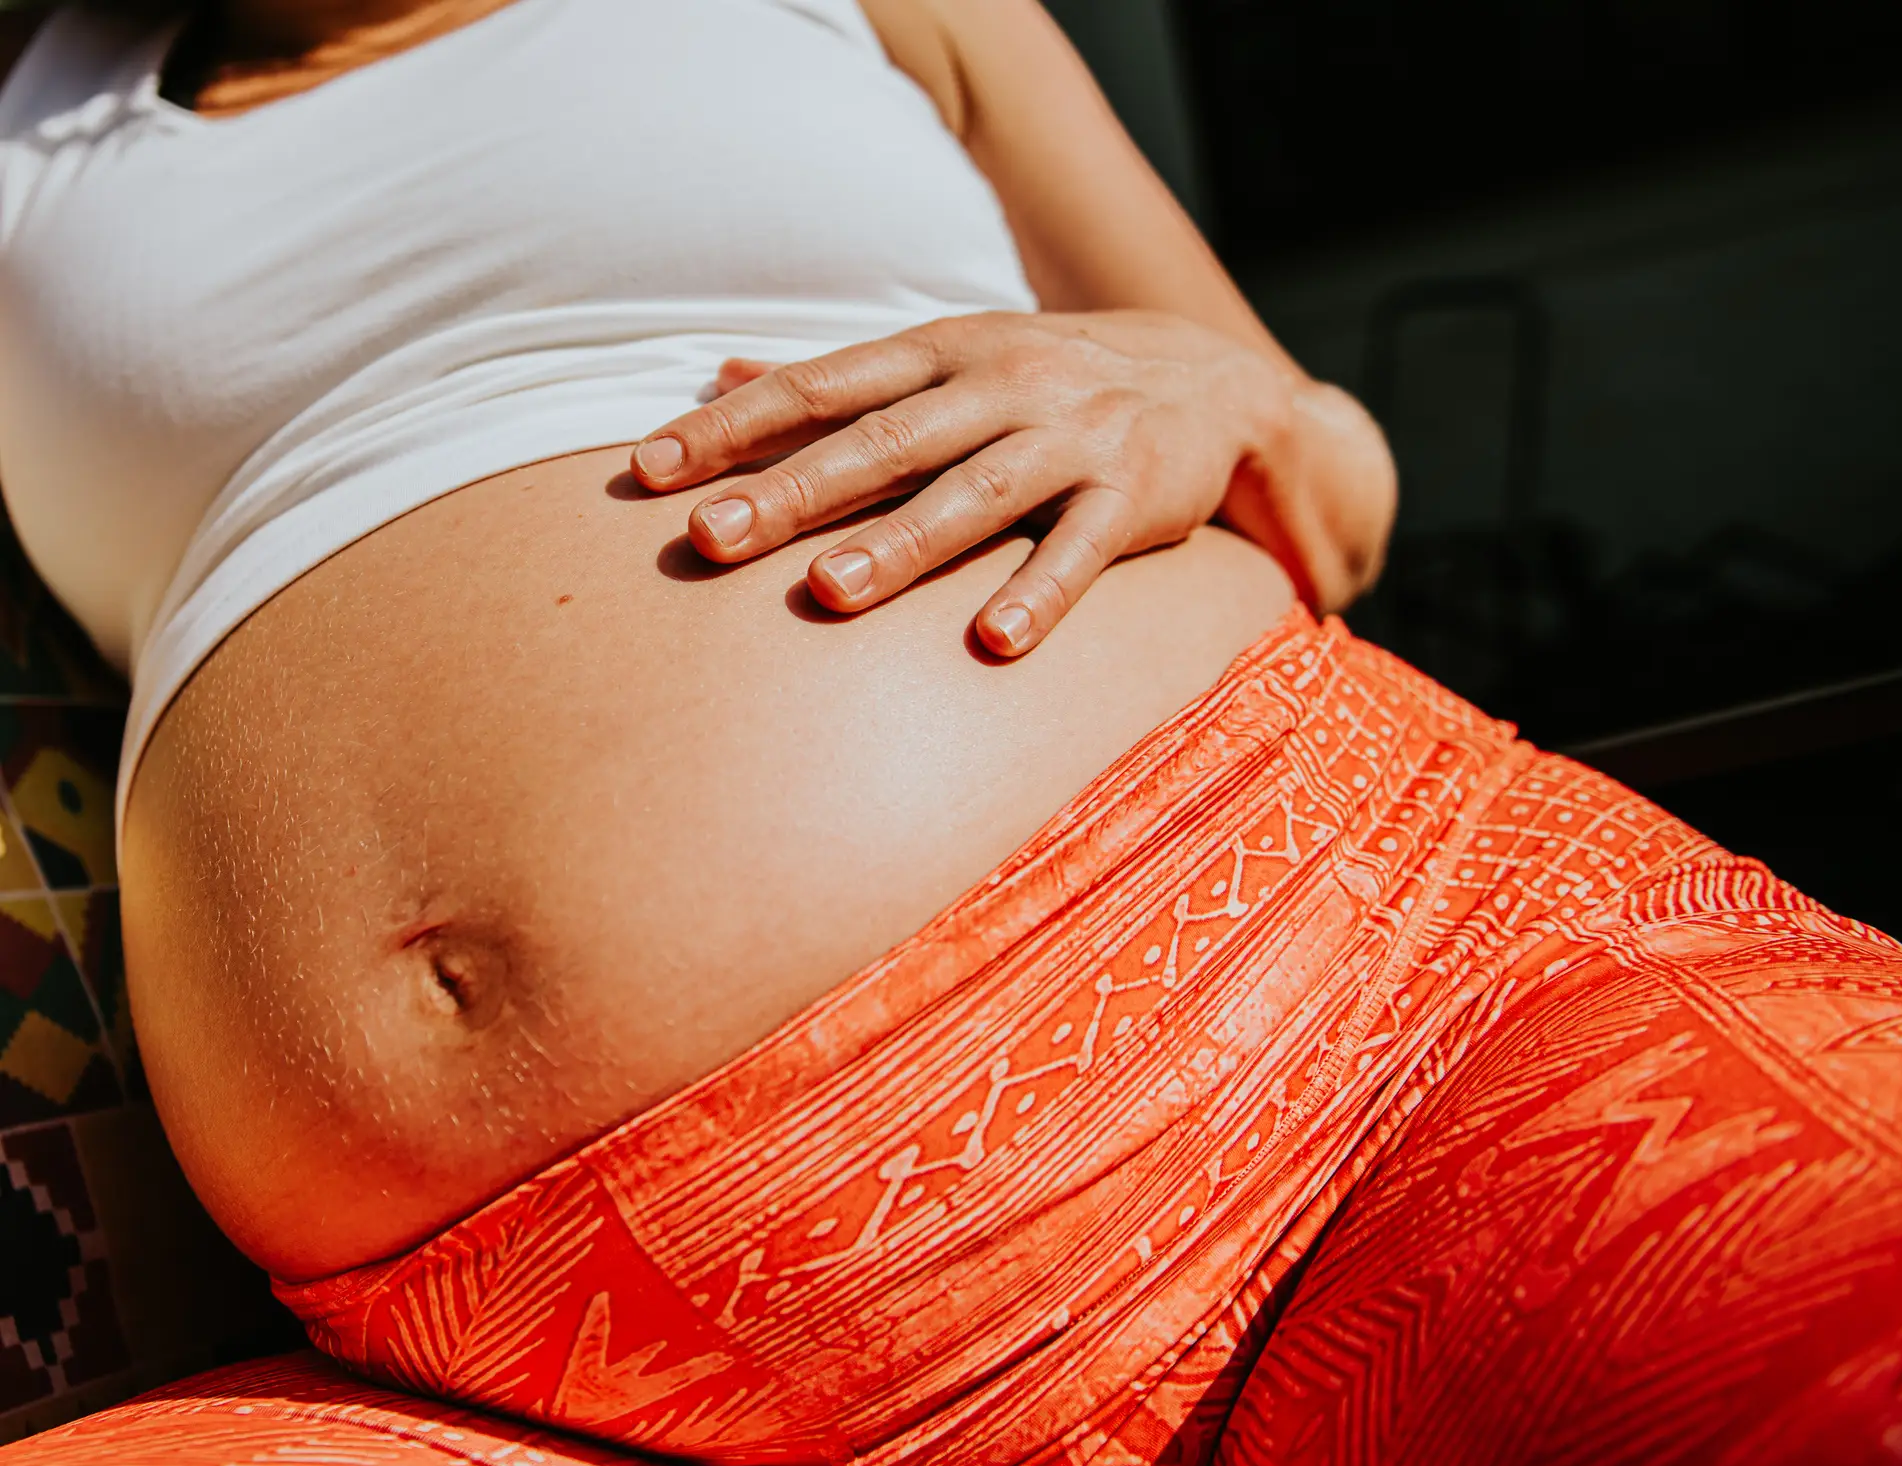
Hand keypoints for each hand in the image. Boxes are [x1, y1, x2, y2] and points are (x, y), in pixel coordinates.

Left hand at [628, 310, 1323, 655]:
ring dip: (903, 546)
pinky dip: (1041, 594)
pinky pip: (1084, 551)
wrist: (1218, 385)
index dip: (734, 426)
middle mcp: (1002, 384)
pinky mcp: (1136, 495)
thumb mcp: (950, 355)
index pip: (821, 385)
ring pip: (976, 493)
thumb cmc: (1050, 381)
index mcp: (943, 351)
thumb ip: (840, 375)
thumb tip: (719, 371)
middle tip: (709, 540)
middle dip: (793, 491)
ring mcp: (1072, 438)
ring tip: (830, 597)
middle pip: (885, 441)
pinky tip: (994, 645)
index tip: (648, 470)